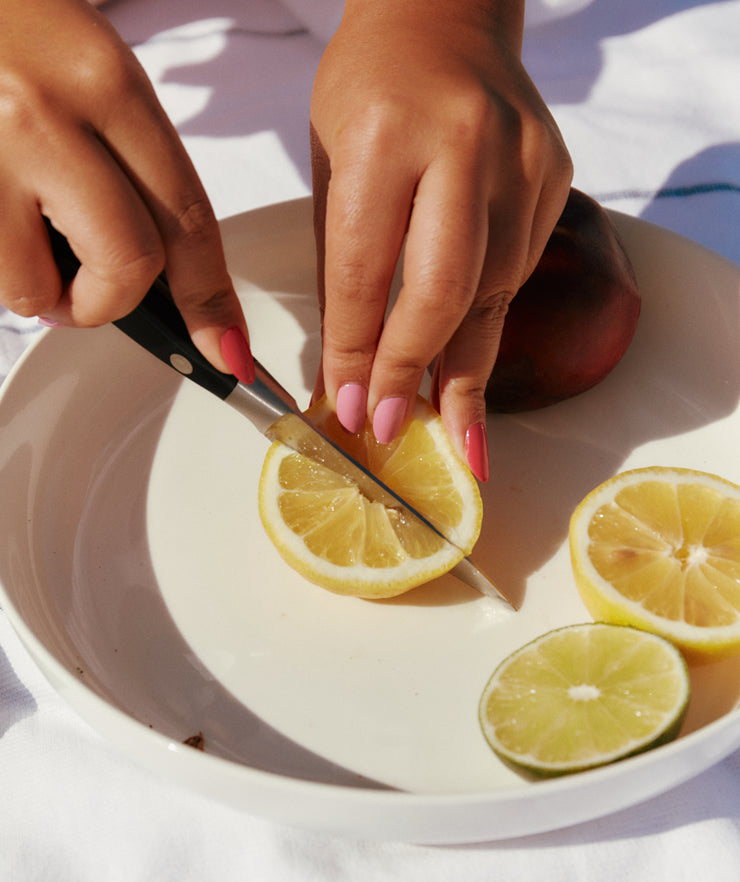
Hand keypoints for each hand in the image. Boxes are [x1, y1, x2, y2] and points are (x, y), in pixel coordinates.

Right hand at [0, 0, 252, 379]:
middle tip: (93, 295)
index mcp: (109, 86)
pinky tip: (2, 218)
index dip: (212, 300)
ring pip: (40, 287)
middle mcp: (47, 117)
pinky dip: (6, 267)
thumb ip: (134, 167)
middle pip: (127, 267)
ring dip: (44, 289)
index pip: (187, 220)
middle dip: (113, 304)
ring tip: (27, 238)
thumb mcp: (95, 75)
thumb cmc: (14, 26)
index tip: (228, 349)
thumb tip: (160, 273)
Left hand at [310, 0, 571, 479]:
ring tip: (450, 434)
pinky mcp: (554, 178)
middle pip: (445, 293)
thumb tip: (349, 369)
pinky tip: (467, 363)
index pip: (366, 273)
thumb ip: (343, 268)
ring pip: (492, 294)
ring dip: (464, 370)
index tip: (350, 409)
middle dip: (416, 374)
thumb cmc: (371, 87)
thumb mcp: (331, 164)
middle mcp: (465, 147)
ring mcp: (522, 163)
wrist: (447, 17)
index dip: (356, 353)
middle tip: (393, 430)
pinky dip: (485, 323)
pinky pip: (516, 273)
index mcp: (386, 136)